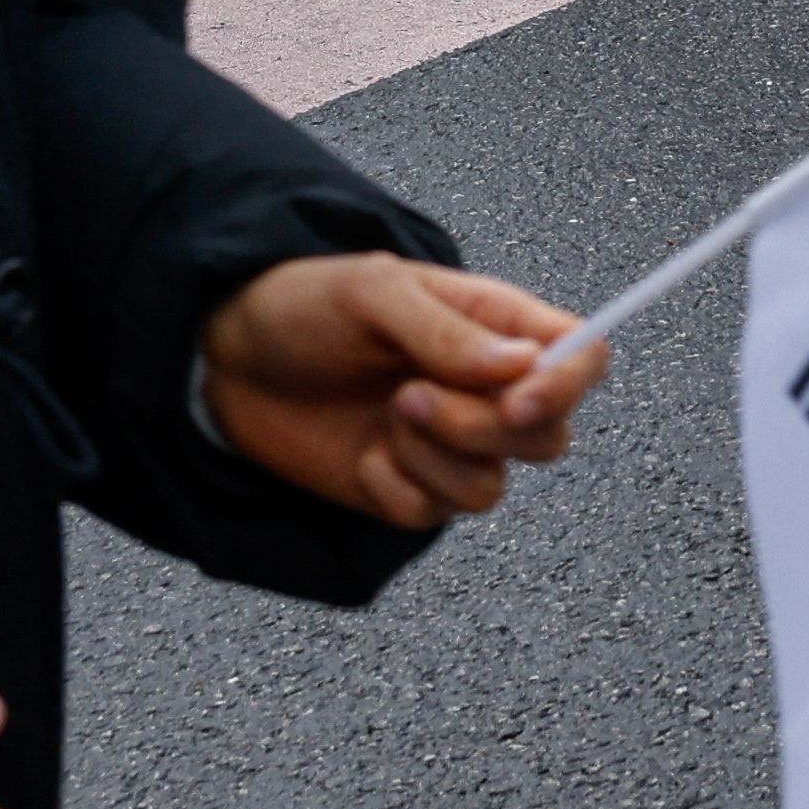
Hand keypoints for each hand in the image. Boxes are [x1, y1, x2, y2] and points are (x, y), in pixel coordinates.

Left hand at [198, 251, 597, 527]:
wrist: (227, 356)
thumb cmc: (304, 304)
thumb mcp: (372, 294)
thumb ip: (447, 332)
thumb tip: (522, 365)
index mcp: (494, 326)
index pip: (581, 356)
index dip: (568, 384)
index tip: (519, 399)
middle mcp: (484, 388)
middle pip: (548, 437)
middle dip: (482, 429)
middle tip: (408, 397)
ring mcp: (449, 444)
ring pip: (491, 488)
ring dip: (434, 459)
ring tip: (383, 416)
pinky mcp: (408, 488)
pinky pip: (431, 514)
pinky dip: (394, 489)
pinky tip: (360, 455)